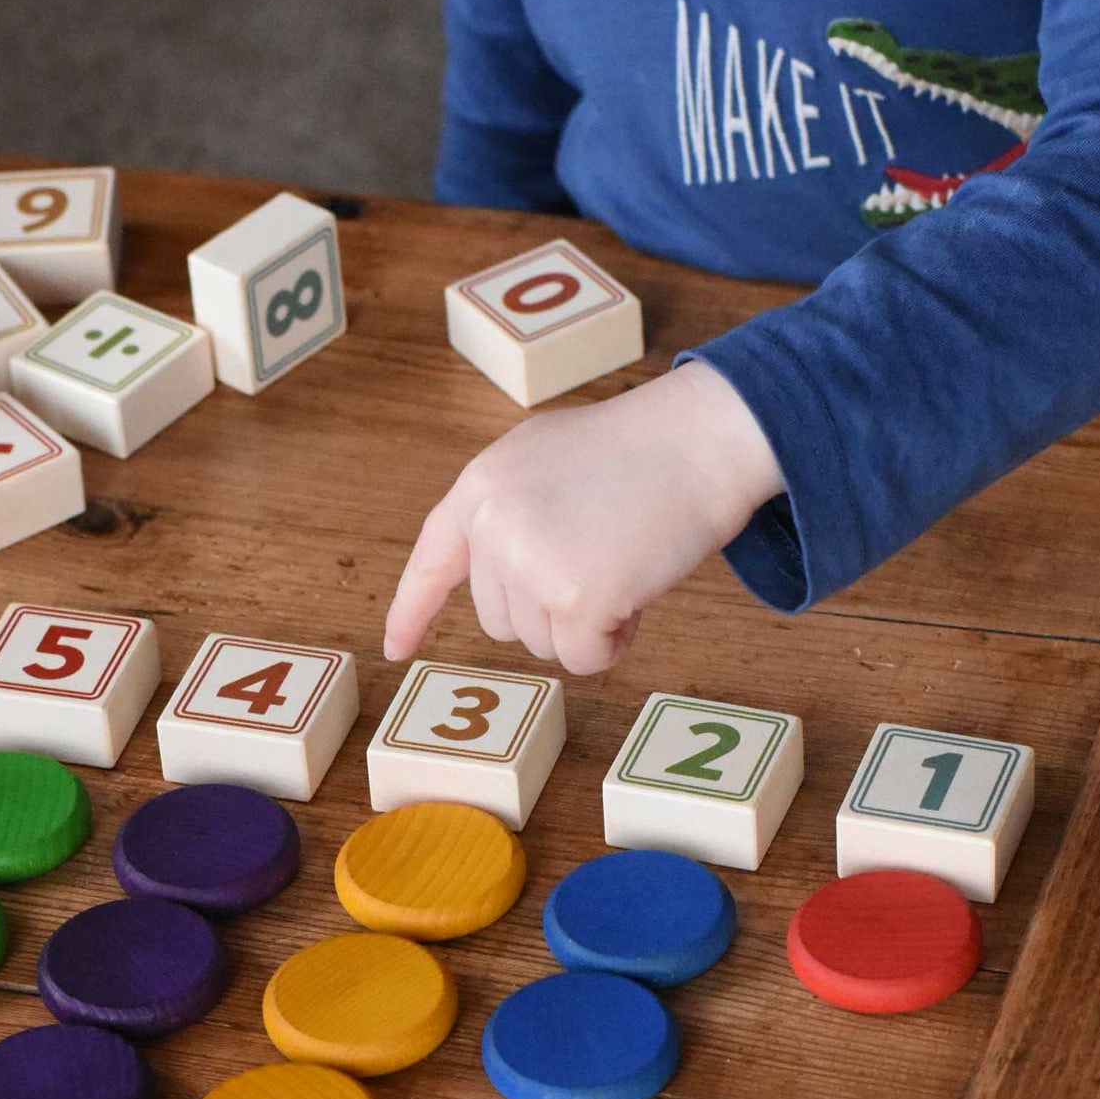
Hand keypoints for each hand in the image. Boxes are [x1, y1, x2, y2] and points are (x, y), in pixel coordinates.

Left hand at [384, 360, 783, 673]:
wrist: (703, 439)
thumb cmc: (644, 448)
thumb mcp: (547, 458)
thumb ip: (510, 508)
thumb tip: (500, 575)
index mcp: (482, 486)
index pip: (432, 560)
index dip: (412, 609)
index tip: (396, 647)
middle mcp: (493, 525)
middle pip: (500, 619)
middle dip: (551, 607)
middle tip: (602, 555)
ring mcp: (529, 561)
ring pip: (541, 644)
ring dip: (585, 624)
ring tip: (623, 563)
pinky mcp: (573, 597)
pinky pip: (582, 659)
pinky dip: (613, 642)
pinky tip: (637, 594)